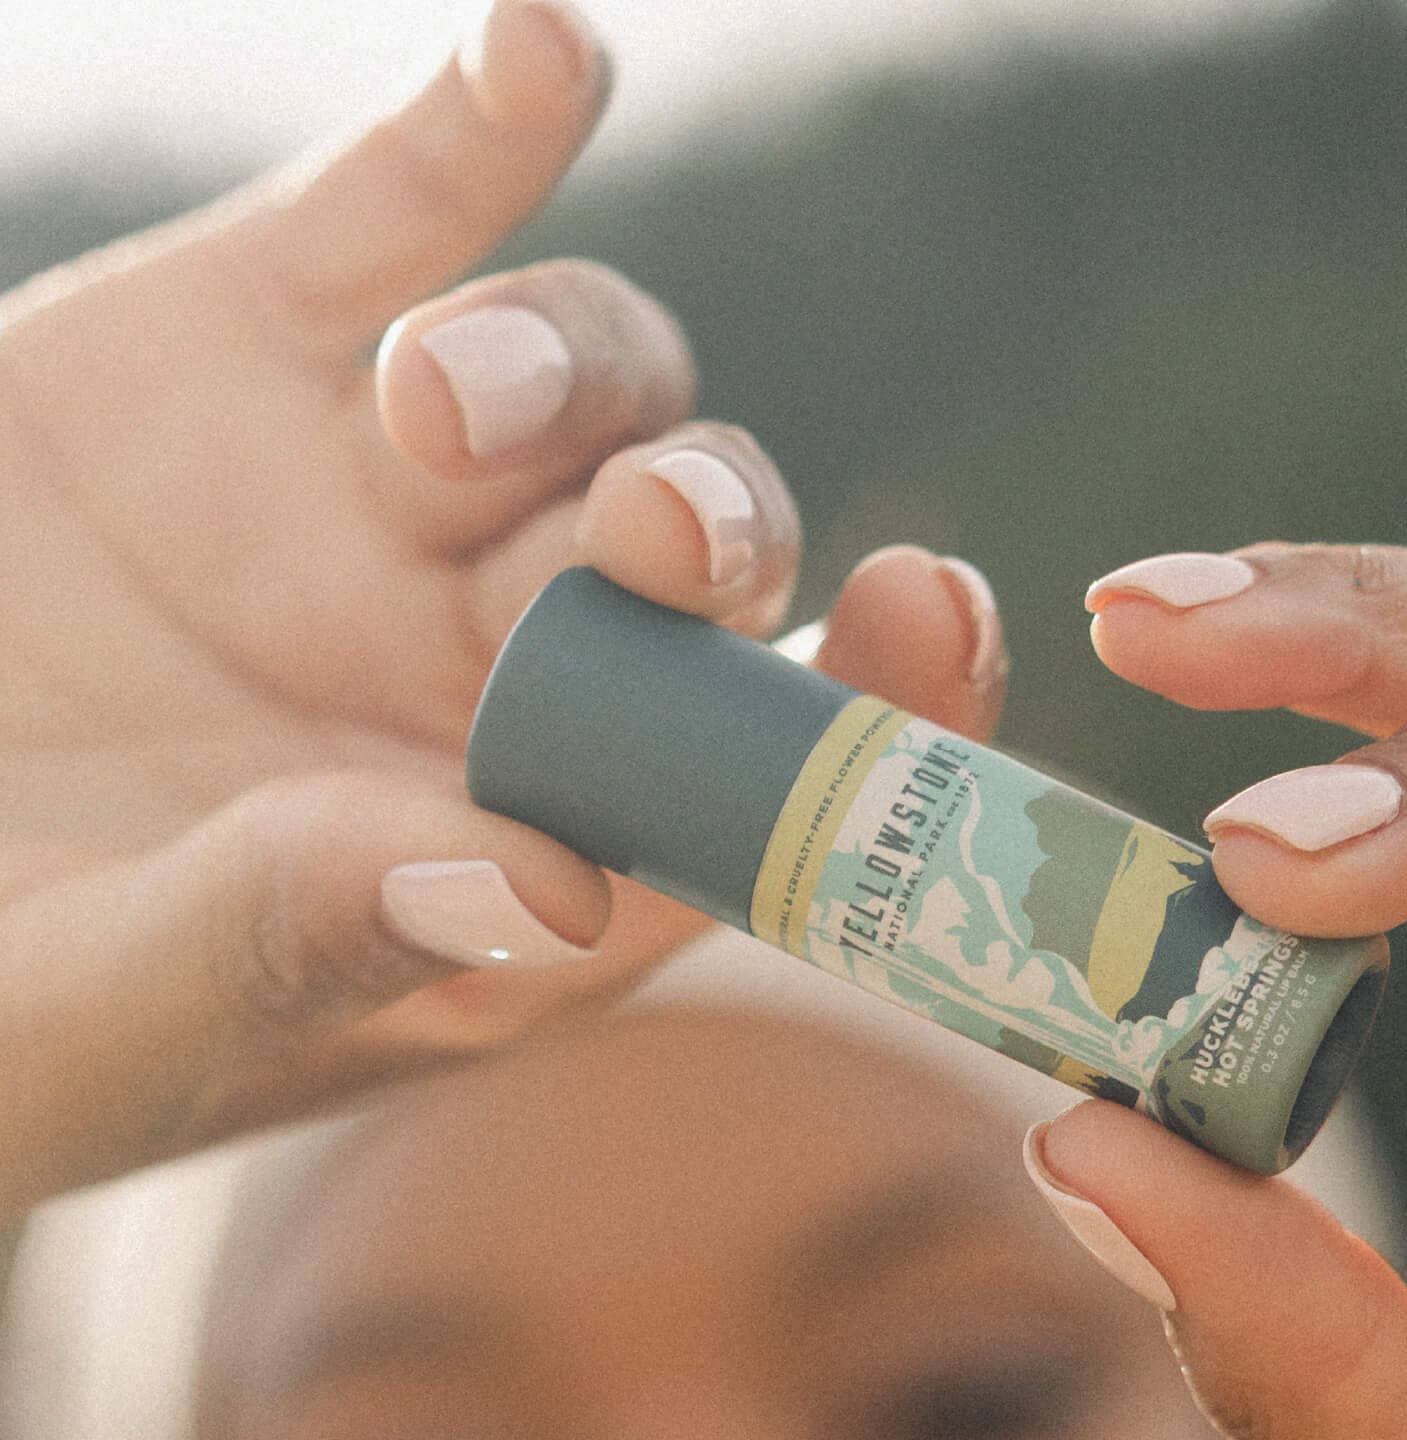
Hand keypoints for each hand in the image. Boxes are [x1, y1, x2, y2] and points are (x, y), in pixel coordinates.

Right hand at [0, 0, 1004, 1220]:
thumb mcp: (112, 1014)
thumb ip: (309, 942)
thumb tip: (559, 884)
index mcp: (521, 862)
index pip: (768, 784)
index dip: (883, 698)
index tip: (930, 614)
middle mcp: (492, 677)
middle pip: (698, 557)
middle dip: (711, 519)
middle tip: (657, 534)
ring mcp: (382, 506)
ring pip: (587, 381)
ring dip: (556, 370)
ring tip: (427, 409)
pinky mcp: (249, 349)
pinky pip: (401, 213)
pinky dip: (480, 135)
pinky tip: (541, 56)